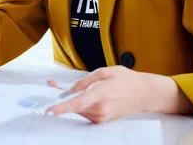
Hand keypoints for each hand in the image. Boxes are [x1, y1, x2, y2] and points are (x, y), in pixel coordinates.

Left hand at [46, 66, 192, 122]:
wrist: (144, 94)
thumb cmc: (125, 80)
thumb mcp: (103, 72)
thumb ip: (84, 81)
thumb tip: (70, 90)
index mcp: (100, 94)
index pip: (76, 103)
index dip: (61, 108)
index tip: (49, 110)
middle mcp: (100, 109)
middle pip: (73, 106)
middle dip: (62, 98)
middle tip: (53, 85)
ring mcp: (102, 116)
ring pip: (78, 109)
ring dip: (72, 101)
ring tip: (74, 87)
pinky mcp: (102, 120)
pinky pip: (85, 112)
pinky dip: (80, 105)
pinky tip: (84, 95)